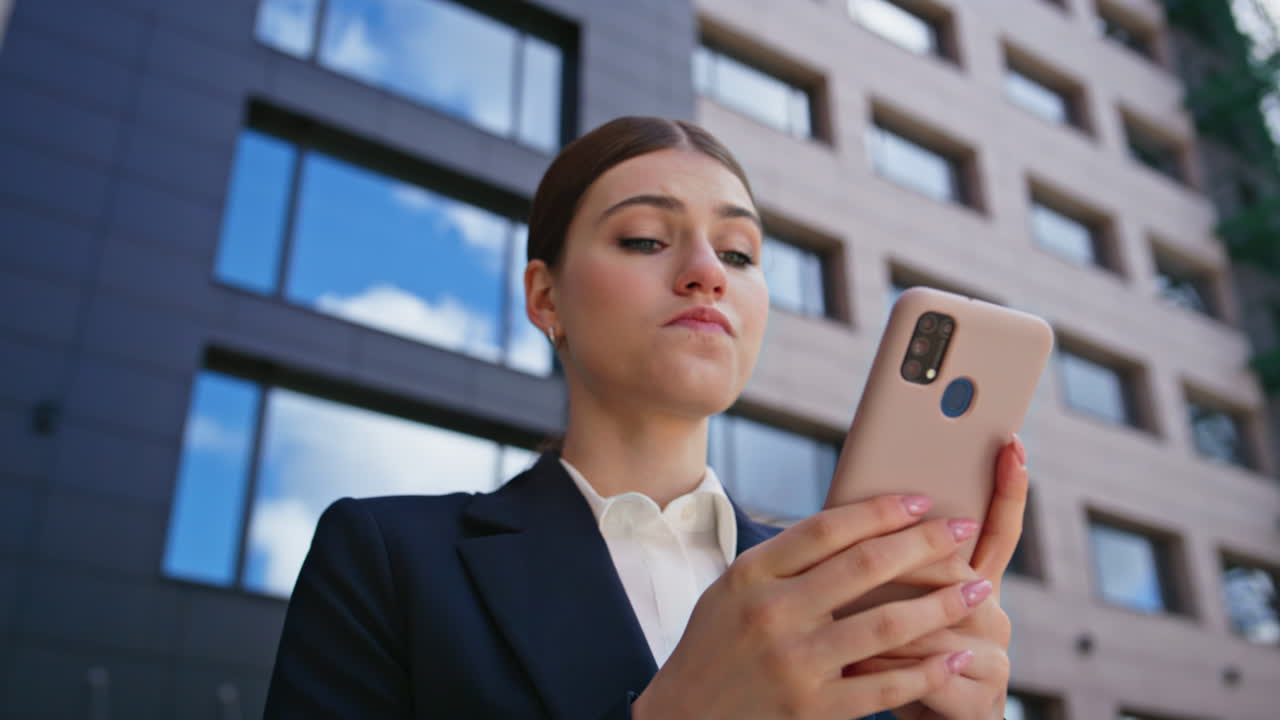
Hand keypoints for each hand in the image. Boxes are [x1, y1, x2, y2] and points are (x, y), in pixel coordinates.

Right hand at [631, 494, 991, 719]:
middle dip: (925, 543)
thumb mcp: (733, 588)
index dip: (880, 510)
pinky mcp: (811, 708)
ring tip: (978, 587)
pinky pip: (882, 686)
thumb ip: (785, 559)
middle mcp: (772, 614)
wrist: (684, 716)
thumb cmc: (715, 643)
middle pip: (865, 567)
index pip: (827, 529)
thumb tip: (856, 524)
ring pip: (886, 625)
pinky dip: (926, 671)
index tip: (923, 498)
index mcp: (752, 574)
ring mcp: (794, 663)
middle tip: (965, 527)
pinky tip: (956, 656)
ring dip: (942, 604)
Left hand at [847, 435, 1028, 719]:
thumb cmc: (892, 650)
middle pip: (961, 574)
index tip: (1009, 444)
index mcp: (977, 582)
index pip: (999, 528)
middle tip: (870, 559)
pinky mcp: (977, 703)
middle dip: (913, 566)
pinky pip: (932, 675)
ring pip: (941, 626)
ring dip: (887, 621)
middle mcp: (994, 616)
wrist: (922, 719)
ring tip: (841, 618)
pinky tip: (857, 659)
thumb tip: (863, 497)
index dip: (1009, 488)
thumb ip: (889, 557)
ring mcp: (993, 660)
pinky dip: (889, 666)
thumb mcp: (894, 598)